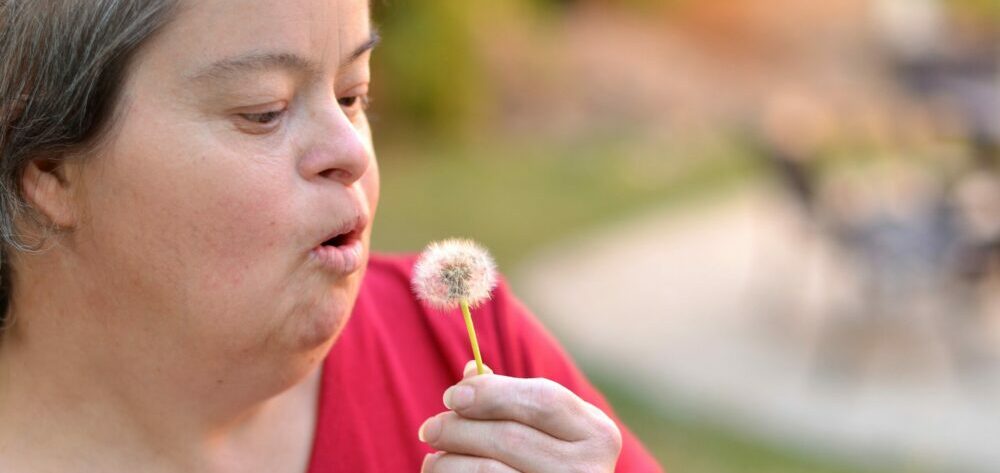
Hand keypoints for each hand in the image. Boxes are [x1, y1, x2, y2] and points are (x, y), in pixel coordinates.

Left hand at [418, 361, 621, 472]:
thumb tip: (469, 372)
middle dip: (460, 429)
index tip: (451, 396)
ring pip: (489, 472)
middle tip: (430, 428)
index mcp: (598, 434)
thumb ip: (511, 397)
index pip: (542, 401)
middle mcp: (589, 470)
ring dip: (449, 462)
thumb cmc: (550, 457)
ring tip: (433, 458)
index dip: (492, 394)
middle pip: (510, 437)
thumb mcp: (545, 426)